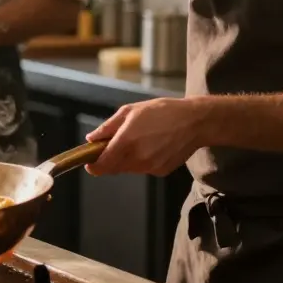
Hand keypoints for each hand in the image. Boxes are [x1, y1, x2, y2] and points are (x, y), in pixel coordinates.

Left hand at [85, 97, 208, 176]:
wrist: (194, 122)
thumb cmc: (161, 112)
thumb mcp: (131, 111)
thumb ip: (108, 127)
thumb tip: (91, 138)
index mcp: (127, 141)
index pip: (102, 164)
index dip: (93, 166)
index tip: (88, 162)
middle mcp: (137, 158)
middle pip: (113, 168)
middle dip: (109, 160)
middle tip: (113, 145)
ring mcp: (150, 167)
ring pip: (128, 169)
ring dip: (125, 160)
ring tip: (138, 141)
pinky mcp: (161, 171)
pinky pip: (143, 169)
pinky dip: (141, 161)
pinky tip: (151, 146)